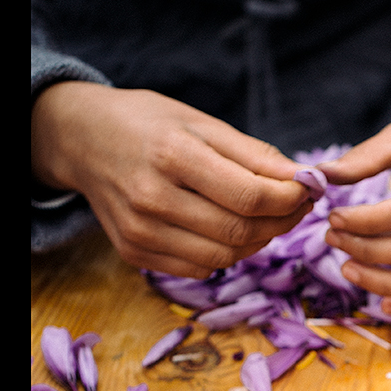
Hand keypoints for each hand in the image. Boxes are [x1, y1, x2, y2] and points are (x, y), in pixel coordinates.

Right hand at [31, 83, 310, 276]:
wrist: (83, 139)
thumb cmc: (149, 124)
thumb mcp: (201, 122)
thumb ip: (254, 155)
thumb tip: (305, 181)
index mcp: (172, 155)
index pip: (251, 196)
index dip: (290, 199)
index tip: (308, 189)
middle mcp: (151, 198)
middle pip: (241, 231)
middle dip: (282, 222)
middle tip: (296, 206)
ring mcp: (139, 231)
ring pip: (224, 257)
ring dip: (258, 242)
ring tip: (264, 216)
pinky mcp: (133, 252)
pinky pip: (199, 268)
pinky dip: (224, 253)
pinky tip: (225, 228)